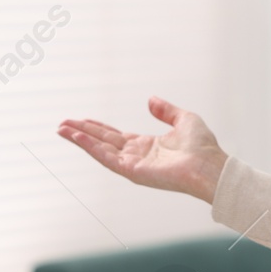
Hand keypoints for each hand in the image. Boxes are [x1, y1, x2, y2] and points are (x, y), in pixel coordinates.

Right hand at [58, 96, 228, 204]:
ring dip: (80, 139)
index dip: (97, 128)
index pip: (115, 136)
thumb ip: (166, 110)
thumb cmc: (203, 147)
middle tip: (62, 124)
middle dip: (82, 133)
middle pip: (103, 141)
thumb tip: (151, 100)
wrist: (209, 165)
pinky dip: (90, 148)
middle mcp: (137, 156)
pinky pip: (106, 158)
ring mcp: (133, 165)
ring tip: (62, 129)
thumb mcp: (184, 119)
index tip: (81, 121)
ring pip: (100, 150)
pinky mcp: (132, 171)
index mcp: (147, 146)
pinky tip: (77, 138)